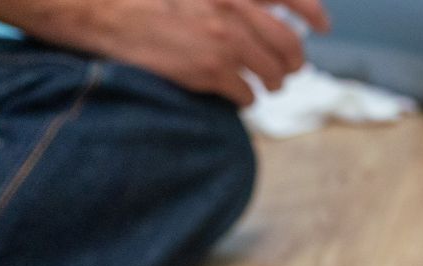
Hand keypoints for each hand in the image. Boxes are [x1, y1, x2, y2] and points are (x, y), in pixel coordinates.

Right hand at [43, 0, 331, 104]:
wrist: (99, 11)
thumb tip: (260, 13)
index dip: (312, 11)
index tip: (323, 25)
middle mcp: (233, 6)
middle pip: (289, 43)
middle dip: (295, 60)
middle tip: (291, 69)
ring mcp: (224, 40)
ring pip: (273, 73)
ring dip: (274, 82)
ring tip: (267, 85)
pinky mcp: (210, 71)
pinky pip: (247, 95)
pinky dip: (246, 99)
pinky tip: (237, 96)